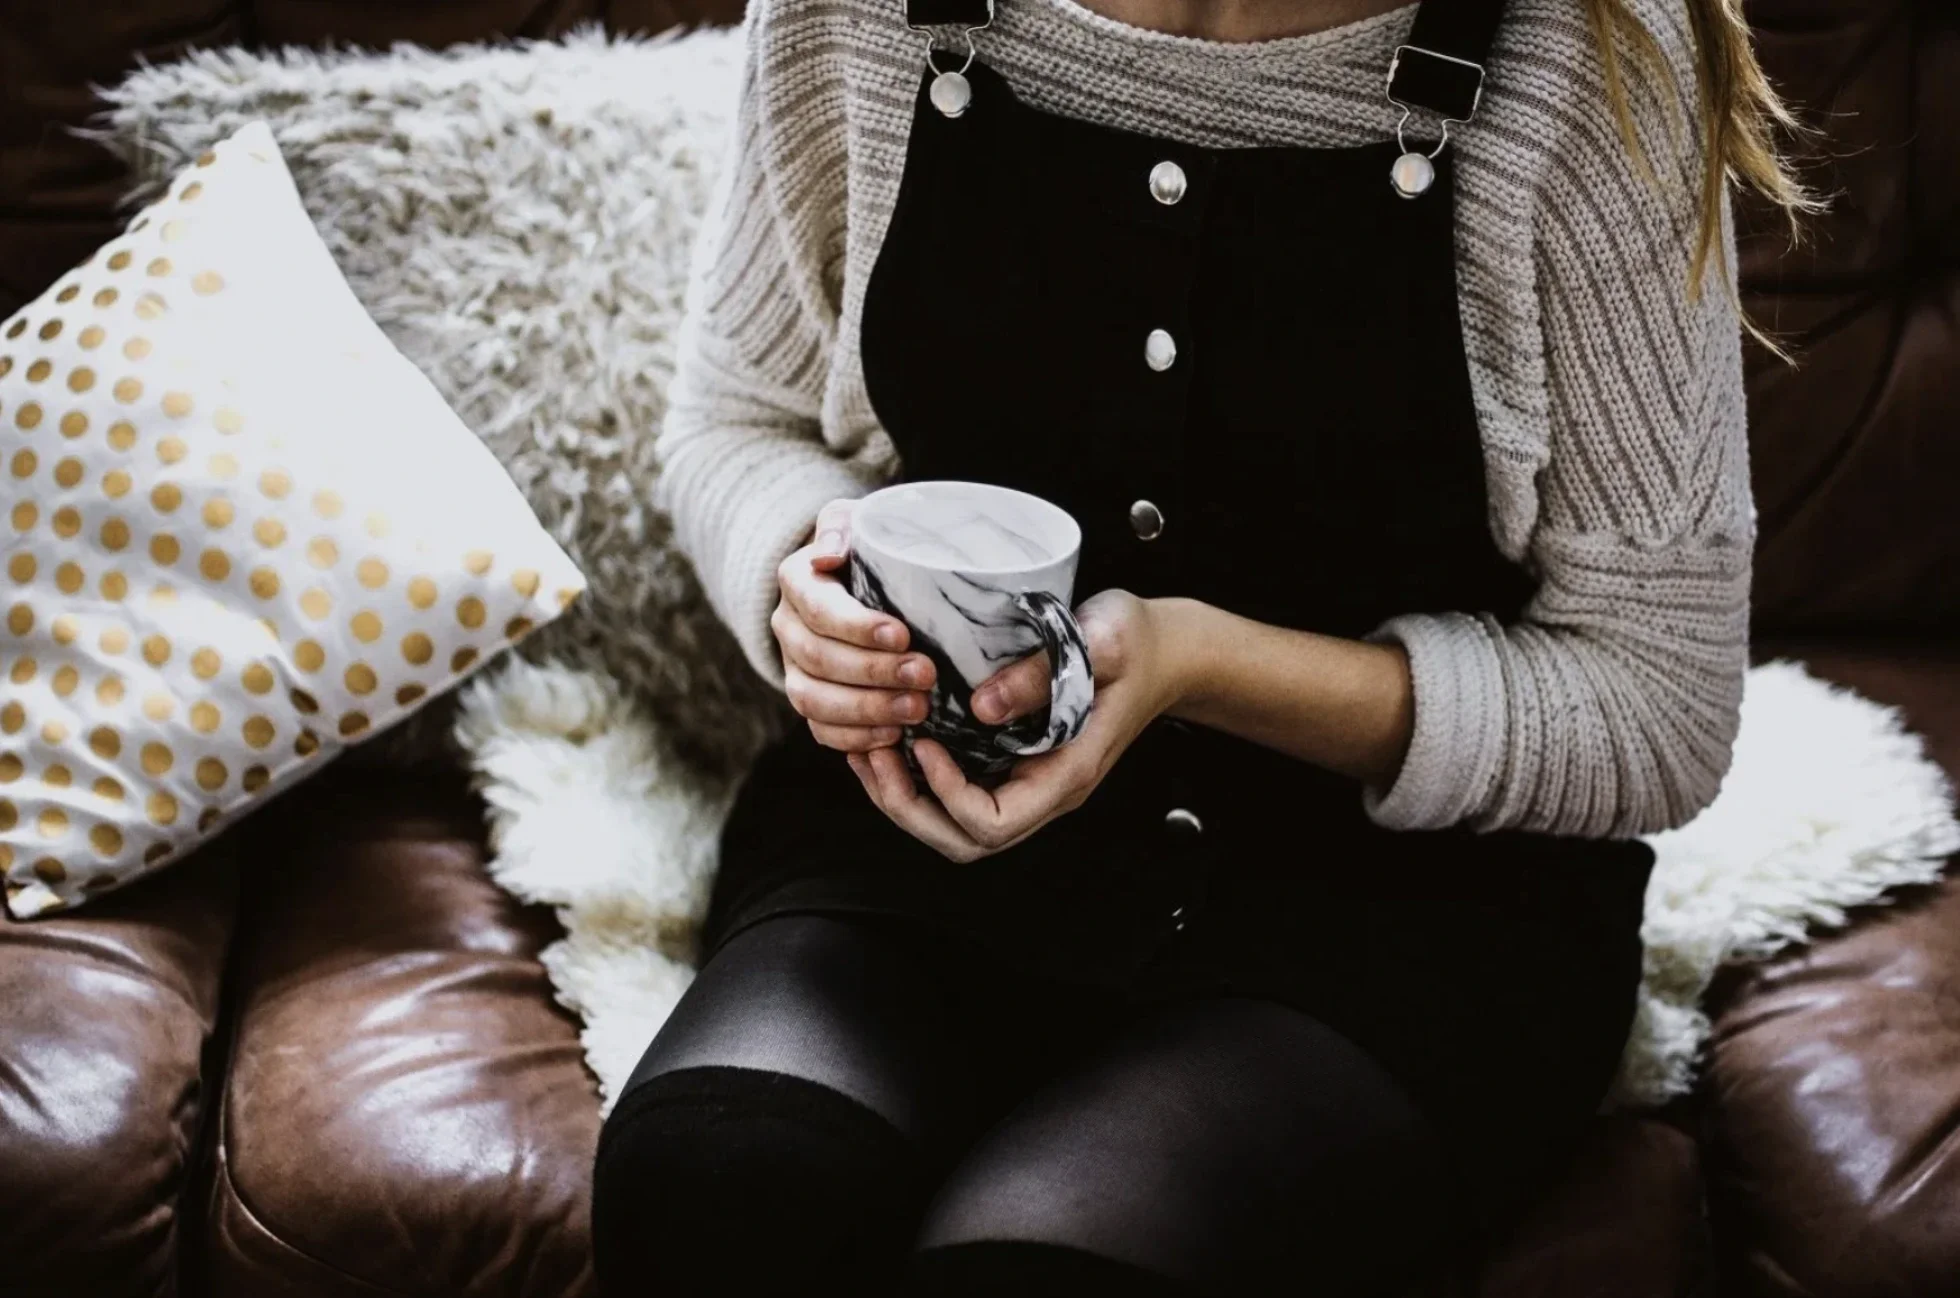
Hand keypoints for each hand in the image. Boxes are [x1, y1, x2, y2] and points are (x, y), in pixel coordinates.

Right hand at [773, 498, 938, 751]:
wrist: (862, 580)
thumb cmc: (870, 548)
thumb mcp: (859, 520)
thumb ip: (842, 526)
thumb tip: (829, 554)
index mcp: (798, 580)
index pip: (818, 608)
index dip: (857, 627)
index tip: (903, 635)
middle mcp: (787, 626)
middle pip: (817, 658)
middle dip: (873, 672)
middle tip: (924, 676)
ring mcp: (794, 668)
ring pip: (812, 700)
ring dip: (866, 710)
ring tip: (917, 710)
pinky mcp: (810, 700)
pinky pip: (820, 729)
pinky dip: (855, 738)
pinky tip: (893, 736)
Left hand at [846, 590, 1190, 861]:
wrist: (1168, 650)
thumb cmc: (1138, 642)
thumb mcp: (1101, 642)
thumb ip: (1044, 674)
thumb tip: (982, 706)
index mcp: (1068, 774)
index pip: (995, 823)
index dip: (948, 794)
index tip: (924, 742)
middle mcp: (1046, 790)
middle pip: (964, 840)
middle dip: (908, 807)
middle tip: (873, 754)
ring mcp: (1029, 780)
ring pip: (953, 825)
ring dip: (903, 797)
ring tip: (869, 749)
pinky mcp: (1014, 762)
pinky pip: (957, 792)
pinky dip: (916, 777)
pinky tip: (891, 738)